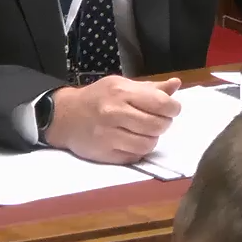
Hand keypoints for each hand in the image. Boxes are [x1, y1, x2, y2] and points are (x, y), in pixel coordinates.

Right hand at [44, 76, 181, 163]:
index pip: (161, 103)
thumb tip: (176, 84)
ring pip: (148, 144)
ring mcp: (108, 135)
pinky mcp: (104, 154)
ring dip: (152, 139)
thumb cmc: (98, 97)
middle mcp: (114, 113)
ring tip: (145, 132)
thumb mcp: (122, 85)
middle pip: (157, 125)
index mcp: (122, 92)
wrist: (65, 116)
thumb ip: (151, 88)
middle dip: (164, 124)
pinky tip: (132, 141)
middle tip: (158, 121)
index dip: (173, 108)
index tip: (171, 109)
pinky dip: (138, 151)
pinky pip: (134, 157)